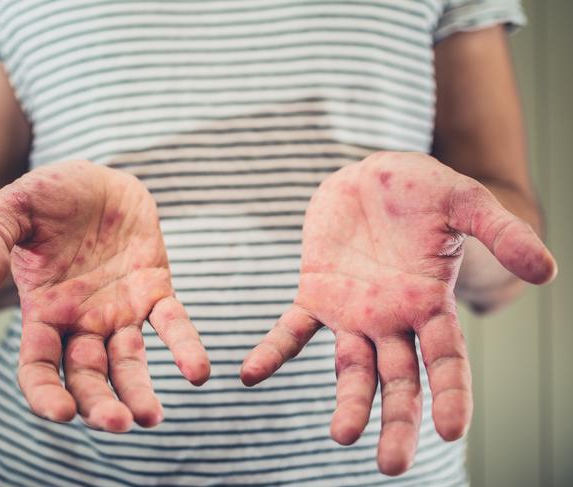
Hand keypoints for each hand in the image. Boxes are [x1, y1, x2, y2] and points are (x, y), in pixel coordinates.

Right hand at [0, 160, 209, 431]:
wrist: (95, 179)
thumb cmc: (48, 197)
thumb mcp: (12, 210)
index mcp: (43, 312)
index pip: (38, 367)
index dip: (45, 394)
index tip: (61, 413)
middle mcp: (82, 321)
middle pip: (88, 376)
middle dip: (100, 405)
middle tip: (120, 424)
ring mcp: (120, 310)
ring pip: (129, 361)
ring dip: (140, 390)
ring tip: (152, 418)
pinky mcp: (154, 290)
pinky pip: (172, 324)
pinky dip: (185, 347)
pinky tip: (198, 372)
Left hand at [241, 152, 555, 474]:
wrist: (368, 174)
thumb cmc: (420, 188)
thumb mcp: (464, 201)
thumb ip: (500, 233)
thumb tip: (547, 272)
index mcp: (430, 303)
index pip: (446, 360)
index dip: (451, 394)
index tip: (449, 431)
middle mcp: (392, 319)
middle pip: (398, 380)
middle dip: (398, 420)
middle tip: (391, 464)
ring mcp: (352, 311)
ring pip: (350, 368)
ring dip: (347, 402)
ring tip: (341, 436)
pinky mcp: (315, 293)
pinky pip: (291, 331)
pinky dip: (273, 353)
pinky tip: (251, 375)